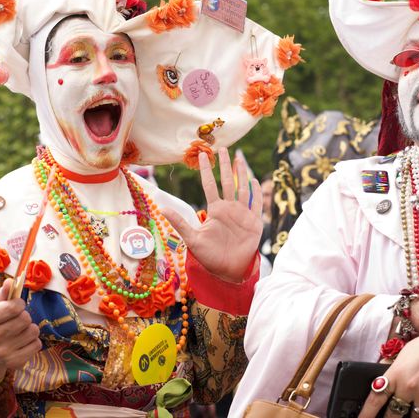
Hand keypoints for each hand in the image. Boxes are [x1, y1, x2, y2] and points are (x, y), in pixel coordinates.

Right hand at [0, 279, 40, 382]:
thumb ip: (3, 293)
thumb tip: (11, 281)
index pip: (13, 307)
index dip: (19, 303)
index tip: (17, 305)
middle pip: (25, 319)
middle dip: (25, 316)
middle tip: (18, 320)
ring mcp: (3, 353)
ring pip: (33, 331)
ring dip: (30, 328)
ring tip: (20, 331)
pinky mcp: (15, 363)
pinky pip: (37, 345)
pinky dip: (33, 341)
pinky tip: (23, 342)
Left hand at [162, 148, 261, 282]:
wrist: (228, 270)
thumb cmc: (209, 256)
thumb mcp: (192, 238)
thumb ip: (179, 222)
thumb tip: (160, 208)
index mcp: (215, 210)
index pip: (210, 185)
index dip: (206, 170)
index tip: (202, 155)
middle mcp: (229, 208)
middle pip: (227, 181)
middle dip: (225, 165)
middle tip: (223, 148)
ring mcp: (242, 214)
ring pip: (242, 188)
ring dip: (241, 173)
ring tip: (239, 158)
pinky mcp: (254, 222)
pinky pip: (256, 204)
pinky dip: (257, 193)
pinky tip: (255, 180)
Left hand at [359, 334, 418, 417]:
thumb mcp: (402, 357)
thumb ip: (392, 374)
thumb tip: (381, 386)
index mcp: (395, 374)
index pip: (376, 398)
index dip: (367, 412)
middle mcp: (407, 386)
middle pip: (393, 413)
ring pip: (413, 417)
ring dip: (408, 417)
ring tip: (405, 414)